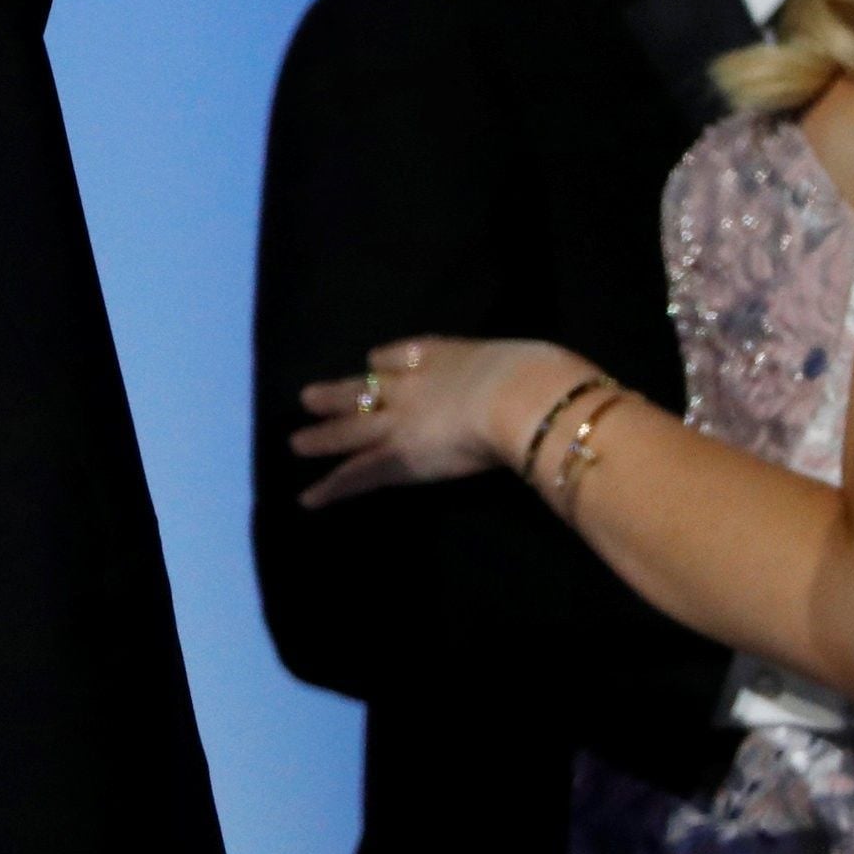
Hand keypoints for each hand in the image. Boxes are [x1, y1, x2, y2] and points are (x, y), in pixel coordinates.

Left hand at [293, 337, 589, 507]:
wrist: (522, 397)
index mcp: (451, 356)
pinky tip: (308, 499)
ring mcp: (404, 420)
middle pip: (367, 388)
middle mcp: (417, 384)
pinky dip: (332, 488)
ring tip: (295, 443)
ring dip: (323, 438)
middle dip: (339, 394)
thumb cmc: (544, 380)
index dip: (388, 361)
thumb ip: (537, 376)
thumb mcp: (538, 366)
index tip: (373, 363)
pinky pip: (358, 475)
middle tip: (307, 397)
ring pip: (352, 429)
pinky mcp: (400, 457)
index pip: (406, 354)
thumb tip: (559, 384)